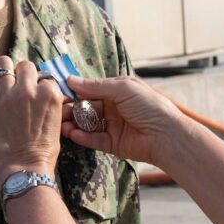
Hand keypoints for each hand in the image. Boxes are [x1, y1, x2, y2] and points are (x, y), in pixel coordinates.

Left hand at [0, 56, 66, 193]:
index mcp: (50, 94)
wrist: (23, 169)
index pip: (45, 77)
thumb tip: (41, 93)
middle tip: (18, 85)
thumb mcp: (56, 122)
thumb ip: (49, 103)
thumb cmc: (43, 152)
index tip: (35, 94)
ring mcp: (7, 95)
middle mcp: (29, 90)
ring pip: (3, 64)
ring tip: (1, 83)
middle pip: (26, 65)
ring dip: (3, 72)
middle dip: (23, 74)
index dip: (39, 85)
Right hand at [62, 76, 187, 166]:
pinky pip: (93, 139)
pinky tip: (72, 133)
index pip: (91, 90)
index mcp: (118, 91)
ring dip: (74, 123)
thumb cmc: (150, 106)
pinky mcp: (113, 143)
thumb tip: (71, 80)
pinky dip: (82, 137)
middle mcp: (114, 108)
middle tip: (57, 111)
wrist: (166, 135)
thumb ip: (96, 86)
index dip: (76, 91)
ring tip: (61, 124)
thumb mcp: (123, 89)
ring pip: (88, 124)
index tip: (59, 92)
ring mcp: (113, 126)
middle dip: (71, 109)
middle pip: (87, 107)